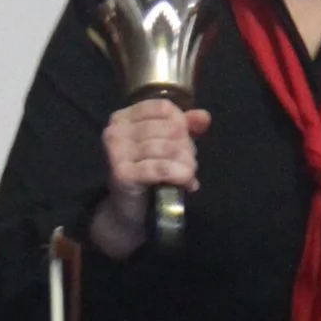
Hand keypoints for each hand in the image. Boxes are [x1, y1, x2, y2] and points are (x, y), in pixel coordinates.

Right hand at [91, 100, 208, 259]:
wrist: (129, 211)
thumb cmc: (147, 174)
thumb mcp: (166, 145)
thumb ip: (184, 127)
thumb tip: (204, 117)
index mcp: (124, 117)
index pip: (163, 108)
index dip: (182, 124)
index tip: (185, 142)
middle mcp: (116, 130)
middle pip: (168, 129)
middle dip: (187, 148)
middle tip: (189, 165)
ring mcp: (116, 152)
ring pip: (166, 149)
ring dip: (186, 164)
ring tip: (189, 175)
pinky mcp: (122, 174)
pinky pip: (160, 169)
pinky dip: (178, 175)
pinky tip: (187, 184)